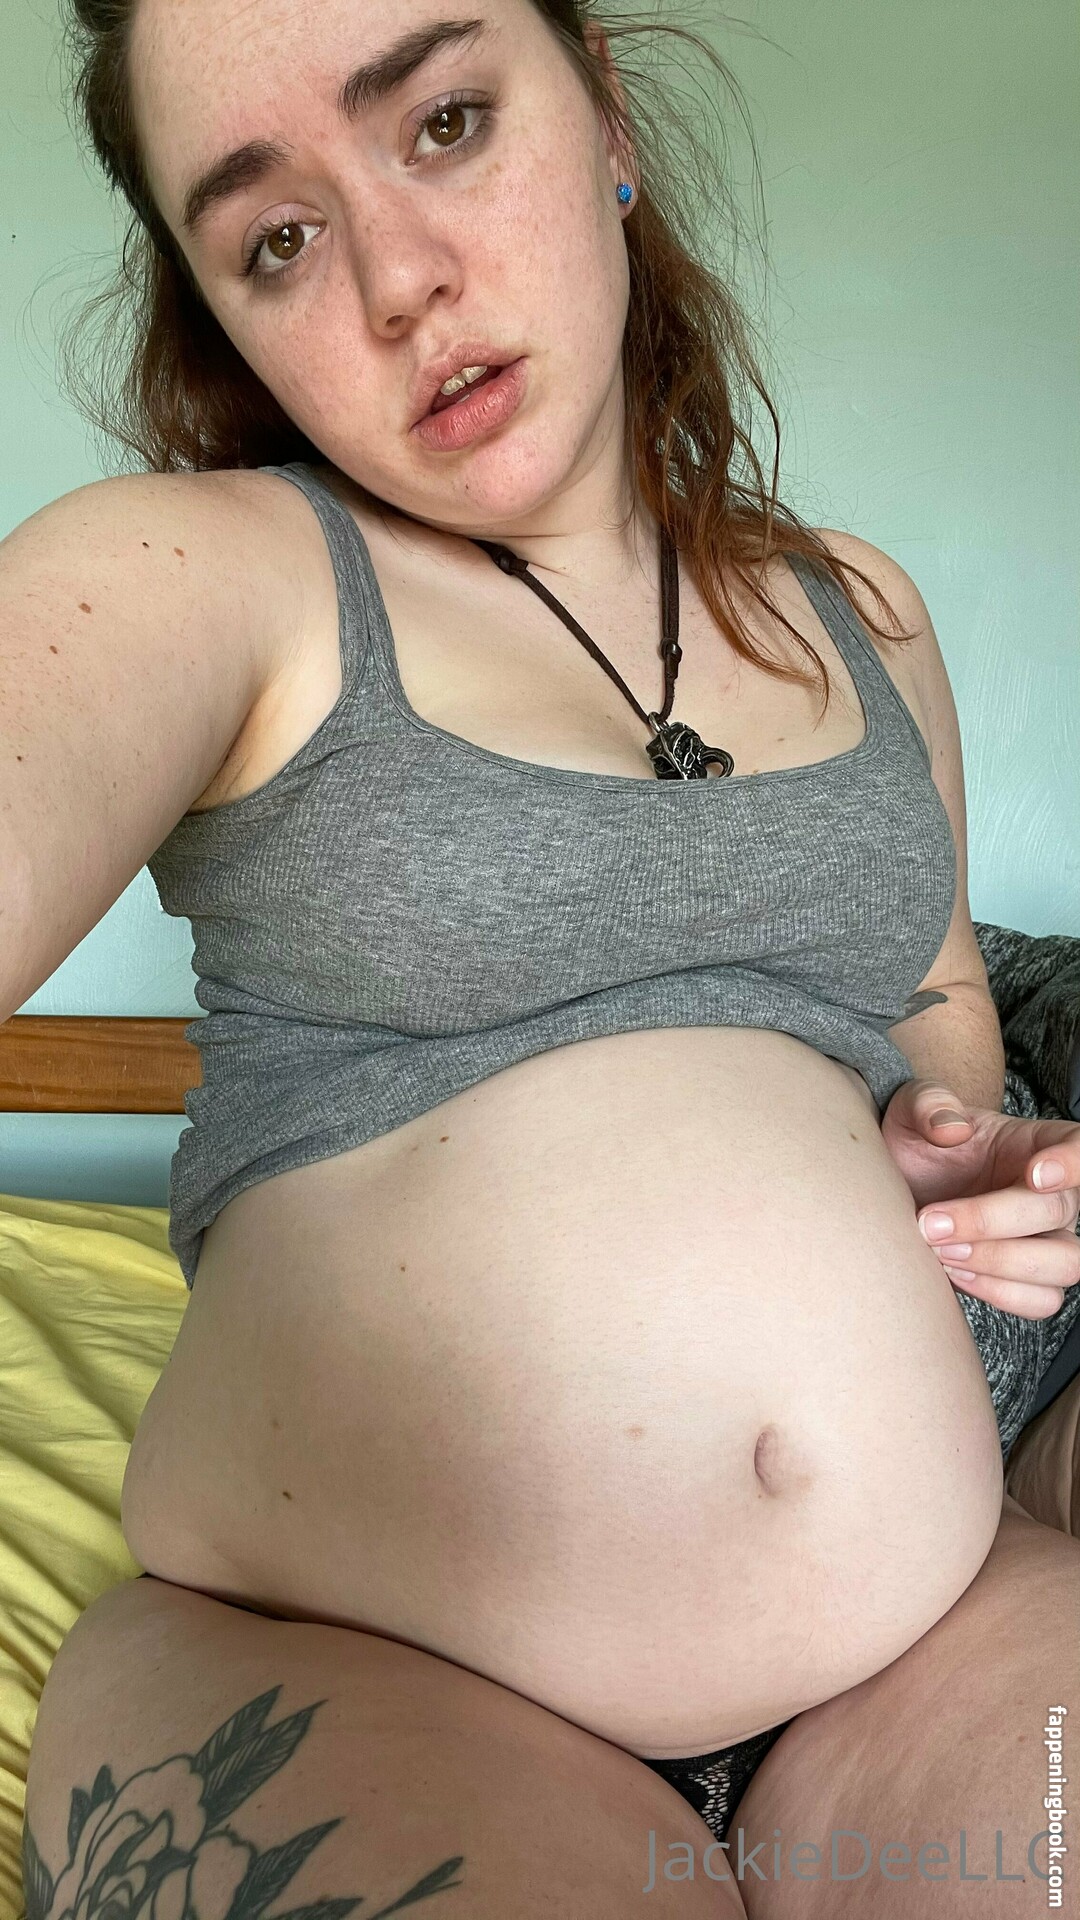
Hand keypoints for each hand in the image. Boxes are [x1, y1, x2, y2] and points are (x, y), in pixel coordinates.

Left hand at [880, 1077, 1079, 1319]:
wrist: (901, 1186)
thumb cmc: (918, 1143)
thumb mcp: (911, 1108)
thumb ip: (928, 1105)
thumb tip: (951, 1128)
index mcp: (1037, 1143)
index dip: (1072, 1164)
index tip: (1034, 1175)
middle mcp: (1051, 1194)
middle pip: (1058, 1213)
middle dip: (990, 1222)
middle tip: (931, 1224)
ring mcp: (1042, 1239)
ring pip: (1063, 1265)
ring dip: (999, 1264)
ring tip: (942, 1252)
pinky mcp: (1020, 1277)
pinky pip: (1040, 1300)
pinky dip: (998, 1293)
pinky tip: (953, 1272)